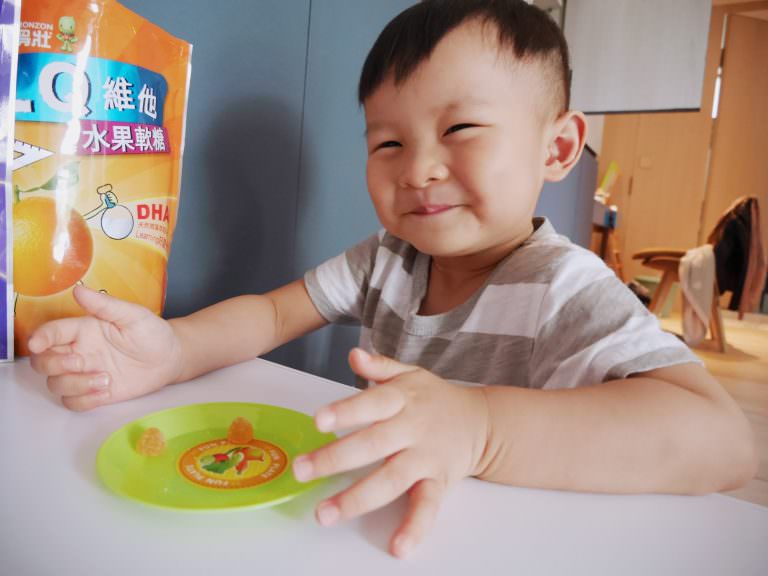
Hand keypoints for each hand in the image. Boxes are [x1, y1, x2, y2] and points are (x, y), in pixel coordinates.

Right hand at [28, 285, 182, 410]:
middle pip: (43, 361)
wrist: (170, 358)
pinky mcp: (95, 392)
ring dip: (75, 385)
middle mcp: (79, 351)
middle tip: (81, 363)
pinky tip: (105, 393)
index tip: (35, 344)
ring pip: (55, 384)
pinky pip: (72, 402)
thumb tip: (78, 290)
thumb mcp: (133, 315)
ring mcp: (86, 373)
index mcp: (83, 330)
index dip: (39, 338)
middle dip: (54, 365)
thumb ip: (105, 305)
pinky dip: (83, 401)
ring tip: (106, 380)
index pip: (51, 332)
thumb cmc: (151, 333)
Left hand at [292, 348, 488, 557]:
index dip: (346, 411)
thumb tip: (354, 354)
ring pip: (392, 479)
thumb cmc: (434, 399)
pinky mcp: (438, 483)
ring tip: (326, 514)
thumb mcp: (410, 375)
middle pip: (374, 444)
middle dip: (336, 458)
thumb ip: (381, 367)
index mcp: (403, 399)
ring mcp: (426, 458)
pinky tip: (399, 547)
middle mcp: (413, 428)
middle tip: (302, 470)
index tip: (318, 420)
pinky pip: (427, 507)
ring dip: (358, 498)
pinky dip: (415, 528)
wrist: (482, 422)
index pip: (372, 403)